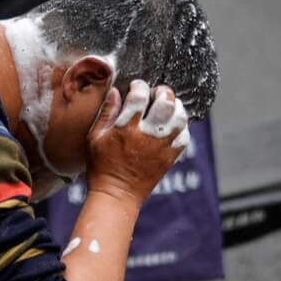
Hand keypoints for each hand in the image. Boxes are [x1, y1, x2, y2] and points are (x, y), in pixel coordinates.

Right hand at [82, 80, 189, 205]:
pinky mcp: (170, 157)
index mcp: (126, 128)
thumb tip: (116, 92)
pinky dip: (182, 127)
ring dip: (176, 107)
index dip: (140, 86)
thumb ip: (106, 112)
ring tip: (169, 106)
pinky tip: (172, 125)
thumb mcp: (95, 137)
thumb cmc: (101, 167)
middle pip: (166, 103)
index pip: (139, 96)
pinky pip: (184, 137)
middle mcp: (147, 135)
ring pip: (180, 118)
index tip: (137, 86)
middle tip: (157, 93)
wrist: (117, 195)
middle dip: (163, 92)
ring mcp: (161, 147)